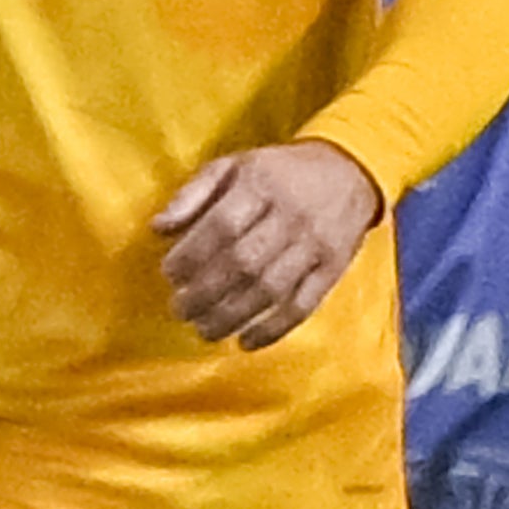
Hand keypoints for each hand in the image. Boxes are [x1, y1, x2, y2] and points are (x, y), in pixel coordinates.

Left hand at [154, 139, 382, 347]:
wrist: (351, 169)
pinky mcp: (334, 269)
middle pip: (244, 262)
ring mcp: (315, 245)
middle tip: (180, 310)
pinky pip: (303, 305)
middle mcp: (290, 215)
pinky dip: (273, 329)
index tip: (169, 275)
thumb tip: (157, 228)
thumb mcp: (233, 165)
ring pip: (271, 289)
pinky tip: (246, 342)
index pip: (221, 225)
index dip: (191, 255)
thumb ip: (192, 194)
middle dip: (206, 293)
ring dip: (233, 316)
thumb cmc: (278, 172)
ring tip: (204, 329)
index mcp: (260, 184)